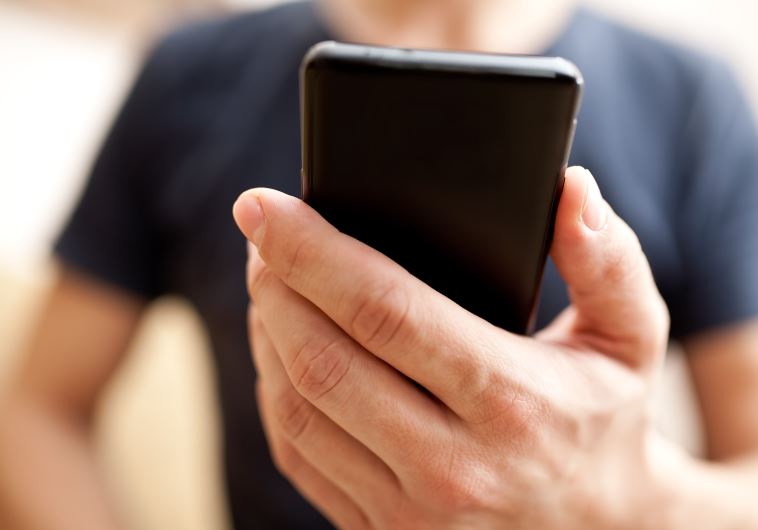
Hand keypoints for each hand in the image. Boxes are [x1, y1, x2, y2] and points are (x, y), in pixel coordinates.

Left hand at [233, 167, 670, 529]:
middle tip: (261, 236)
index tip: (263, 208)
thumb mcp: (630, 338)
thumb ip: (606, 260)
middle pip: (324, 359)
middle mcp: (453, 465)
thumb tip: (571, 190)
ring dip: (266, 335)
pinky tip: (277, 350)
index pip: (385, 312)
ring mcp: (410, 510)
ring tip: (267, 282)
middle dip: (275, 285)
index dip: (312, 252)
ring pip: (298, 409)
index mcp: (511, 401)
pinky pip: (298, 455)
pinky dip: (272, 393)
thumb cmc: (606, 421)